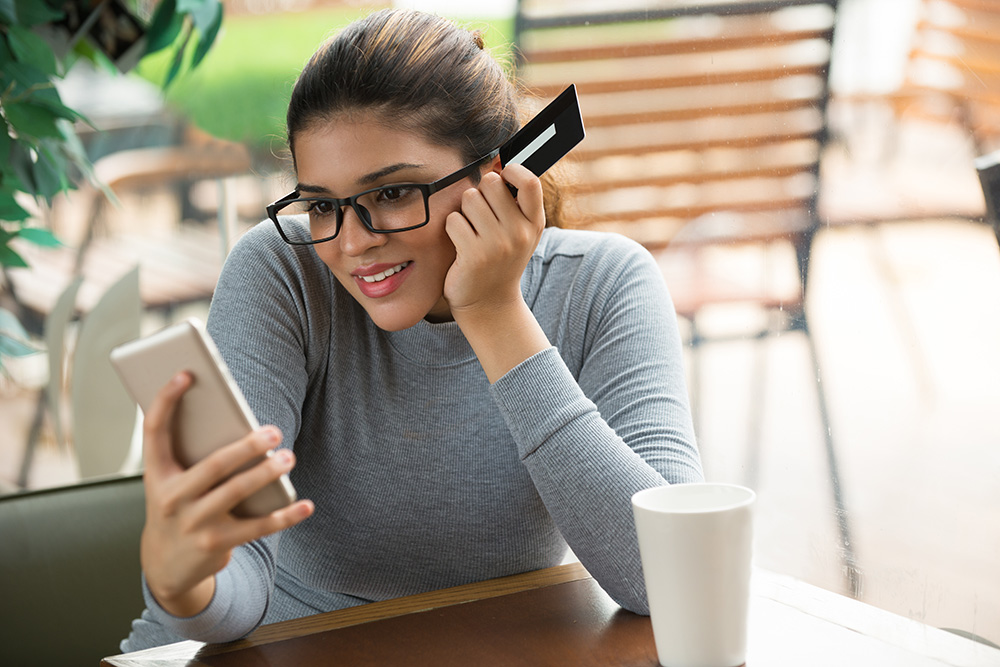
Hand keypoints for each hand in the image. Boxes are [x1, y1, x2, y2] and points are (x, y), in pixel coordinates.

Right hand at [140, 372, 313, 616]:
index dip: (166, 400)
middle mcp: (170, 499)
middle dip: (246, 447)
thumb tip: (240, 422)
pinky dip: (286, 516)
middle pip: (213, 465)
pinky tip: (306, 505)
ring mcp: (193, 523)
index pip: (154, 431)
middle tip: (274, 431)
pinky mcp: (216, 544)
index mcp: (156, 474)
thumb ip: (195, 454)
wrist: (165, 564)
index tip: (187, 373)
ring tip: (289, 457)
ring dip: (267, 473)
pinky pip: (258, 527)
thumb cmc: (178, 506)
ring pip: (237, 493)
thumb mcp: (173, 481)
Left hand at [443, 163, 550, 382]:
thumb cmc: (500, 260)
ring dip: (464, 211)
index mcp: (535, 223)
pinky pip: (454, 220)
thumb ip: (515, 202)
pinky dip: (452, 229)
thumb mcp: (520, 232)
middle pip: (491, 182)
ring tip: (471, 231)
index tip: (502, 175)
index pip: (530, 181)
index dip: (512, 170)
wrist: (490, 304)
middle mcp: (520, 233)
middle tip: (480, 213)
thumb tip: (499, 160)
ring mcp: (498, 245)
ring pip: (469, 198)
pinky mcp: (474, 255)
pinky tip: (461, 245)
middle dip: (480, 192)